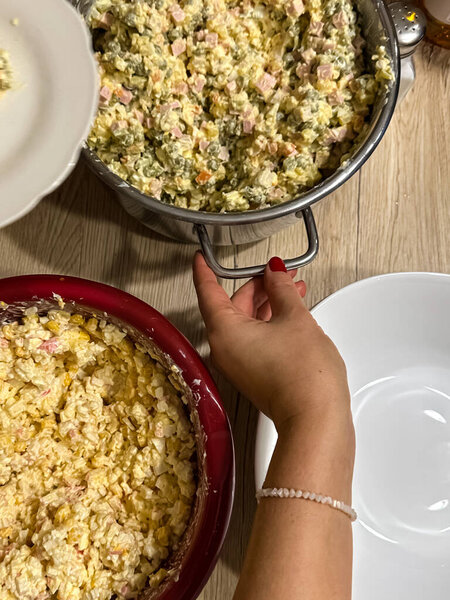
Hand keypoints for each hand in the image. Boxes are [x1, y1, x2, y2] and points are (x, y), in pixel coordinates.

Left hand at [193, 253, 351, 432]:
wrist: (315, 418)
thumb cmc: (302, 374)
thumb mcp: (294, 317)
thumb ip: (281, 288)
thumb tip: (275, 273)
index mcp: (224, 331)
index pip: (208, 291)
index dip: (205, 270)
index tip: (202, 258)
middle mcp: (225, 349)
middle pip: (232, 306)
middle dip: (256, 286)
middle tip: (277, 271)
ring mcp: (239, 364)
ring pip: (246, 323)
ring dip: (268, 303)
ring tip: (292, 288)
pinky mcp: (254, 374)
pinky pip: (255, 339)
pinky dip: (270, 322)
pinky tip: (291, 312)